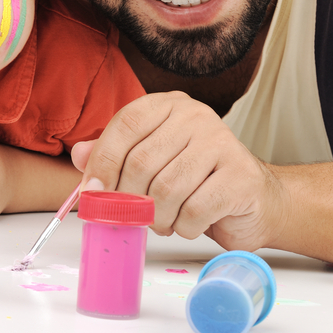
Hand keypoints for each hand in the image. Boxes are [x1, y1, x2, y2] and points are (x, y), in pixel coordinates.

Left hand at [70, 92, 289, 251]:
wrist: (253, 201)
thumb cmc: (195, 181)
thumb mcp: (150, 163)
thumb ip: (113, 157)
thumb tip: (78, 155)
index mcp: (168, 106)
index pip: (126, 125)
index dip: (103, 162)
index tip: (92, 193)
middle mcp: (196, 116)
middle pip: (141, 162)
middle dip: (130, 200)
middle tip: (134, 216)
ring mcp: (222, 143)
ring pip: (165, 190)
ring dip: (157, 218)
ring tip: (165, 221)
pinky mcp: (241, 176)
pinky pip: (194, 210)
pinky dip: (183, 227)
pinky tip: (189, 224)